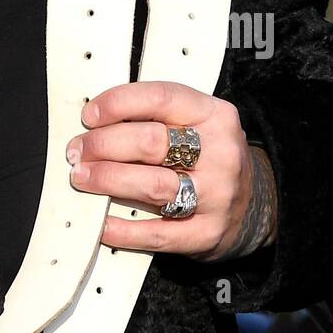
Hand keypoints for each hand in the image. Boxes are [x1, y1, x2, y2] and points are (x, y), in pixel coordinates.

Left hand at [65, 80, 278, 262]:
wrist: (255, 205)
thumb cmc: (209, 155)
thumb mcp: (196, 123)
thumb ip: (156, 117)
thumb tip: (95, 121)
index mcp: (214, 115)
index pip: (160, 98)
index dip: (118, 104)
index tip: (89, 115)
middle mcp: (220, 153)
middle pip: (151, 142)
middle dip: (104, 145)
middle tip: (77, 151)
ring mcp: (217, 195)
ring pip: (153, 185)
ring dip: (108, 180)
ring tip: (82, 177)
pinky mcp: (207, 233)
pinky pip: (158, 233)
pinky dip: (123, 229)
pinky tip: (101, 223)